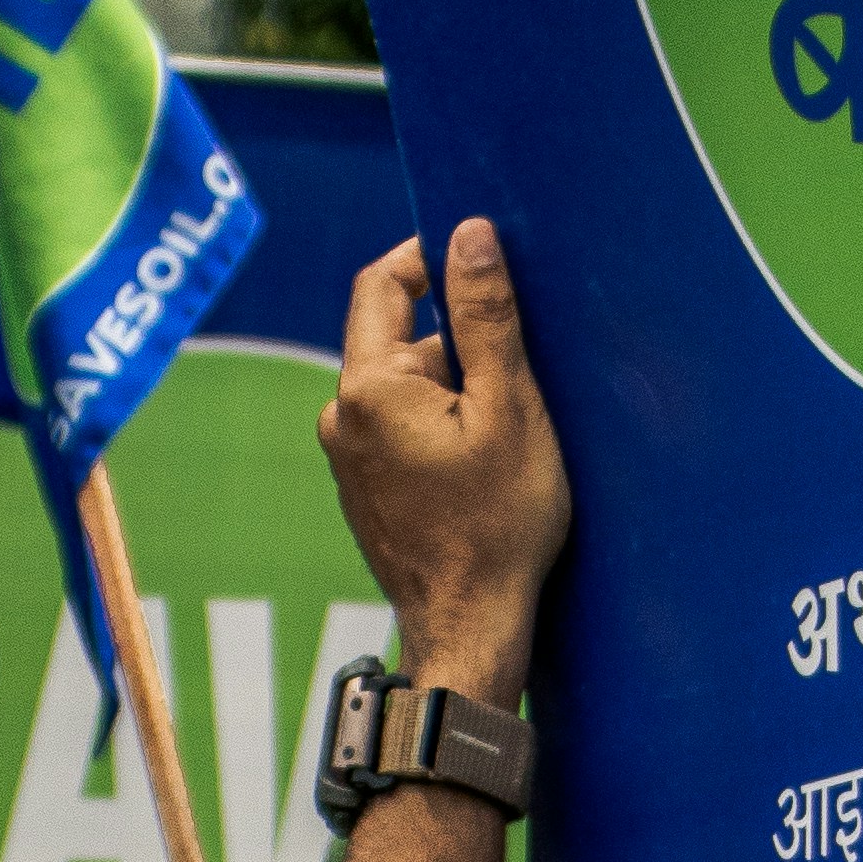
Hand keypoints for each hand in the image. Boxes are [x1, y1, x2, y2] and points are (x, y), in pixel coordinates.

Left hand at [316, 218, 568, 699]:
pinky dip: (442, 425)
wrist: (469, 628)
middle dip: (459, 340)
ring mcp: (347, 456)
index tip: (482, 260)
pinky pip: (401, 428)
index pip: (383, 282)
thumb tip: (471, 233)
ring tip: (509, 434)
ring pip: (406, 387)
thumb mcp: (509, 409)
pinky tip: (483, 464)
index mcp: (368, 388)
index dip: (430, 256)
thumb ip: (486, 317)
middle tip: (522, 375)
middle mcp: (341, 417)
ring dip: (456, 388)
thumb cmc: (497, 527)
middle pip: (399, 337)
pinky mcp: (363, 487)